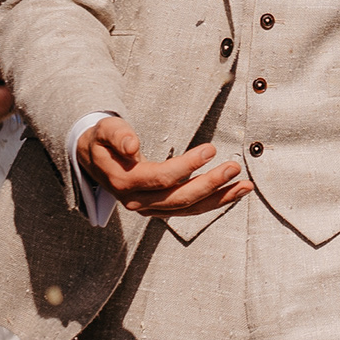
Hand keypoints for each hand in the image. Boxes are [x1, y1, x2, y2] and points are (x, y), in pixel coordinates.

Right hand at [83, 117, 252, 218]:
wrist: (93, 160)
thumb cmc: (102, 141)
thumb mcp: (104, 131)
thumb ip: (117, 136)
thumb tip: (132, 146)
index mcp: (124, 182)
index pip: (162, 178)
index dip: (187, 165)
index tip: (210, 149)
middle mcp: (138, 201)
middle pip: (180, 198)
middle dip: (210, 184)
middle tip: (234, 167)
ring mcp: (150, 209)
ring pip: (189, 208)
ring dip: (220, 198)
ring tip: (245, 186)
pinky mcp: (161, 209)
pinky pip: (191, 209)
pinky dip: (215, 202)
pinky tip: (235, 192)